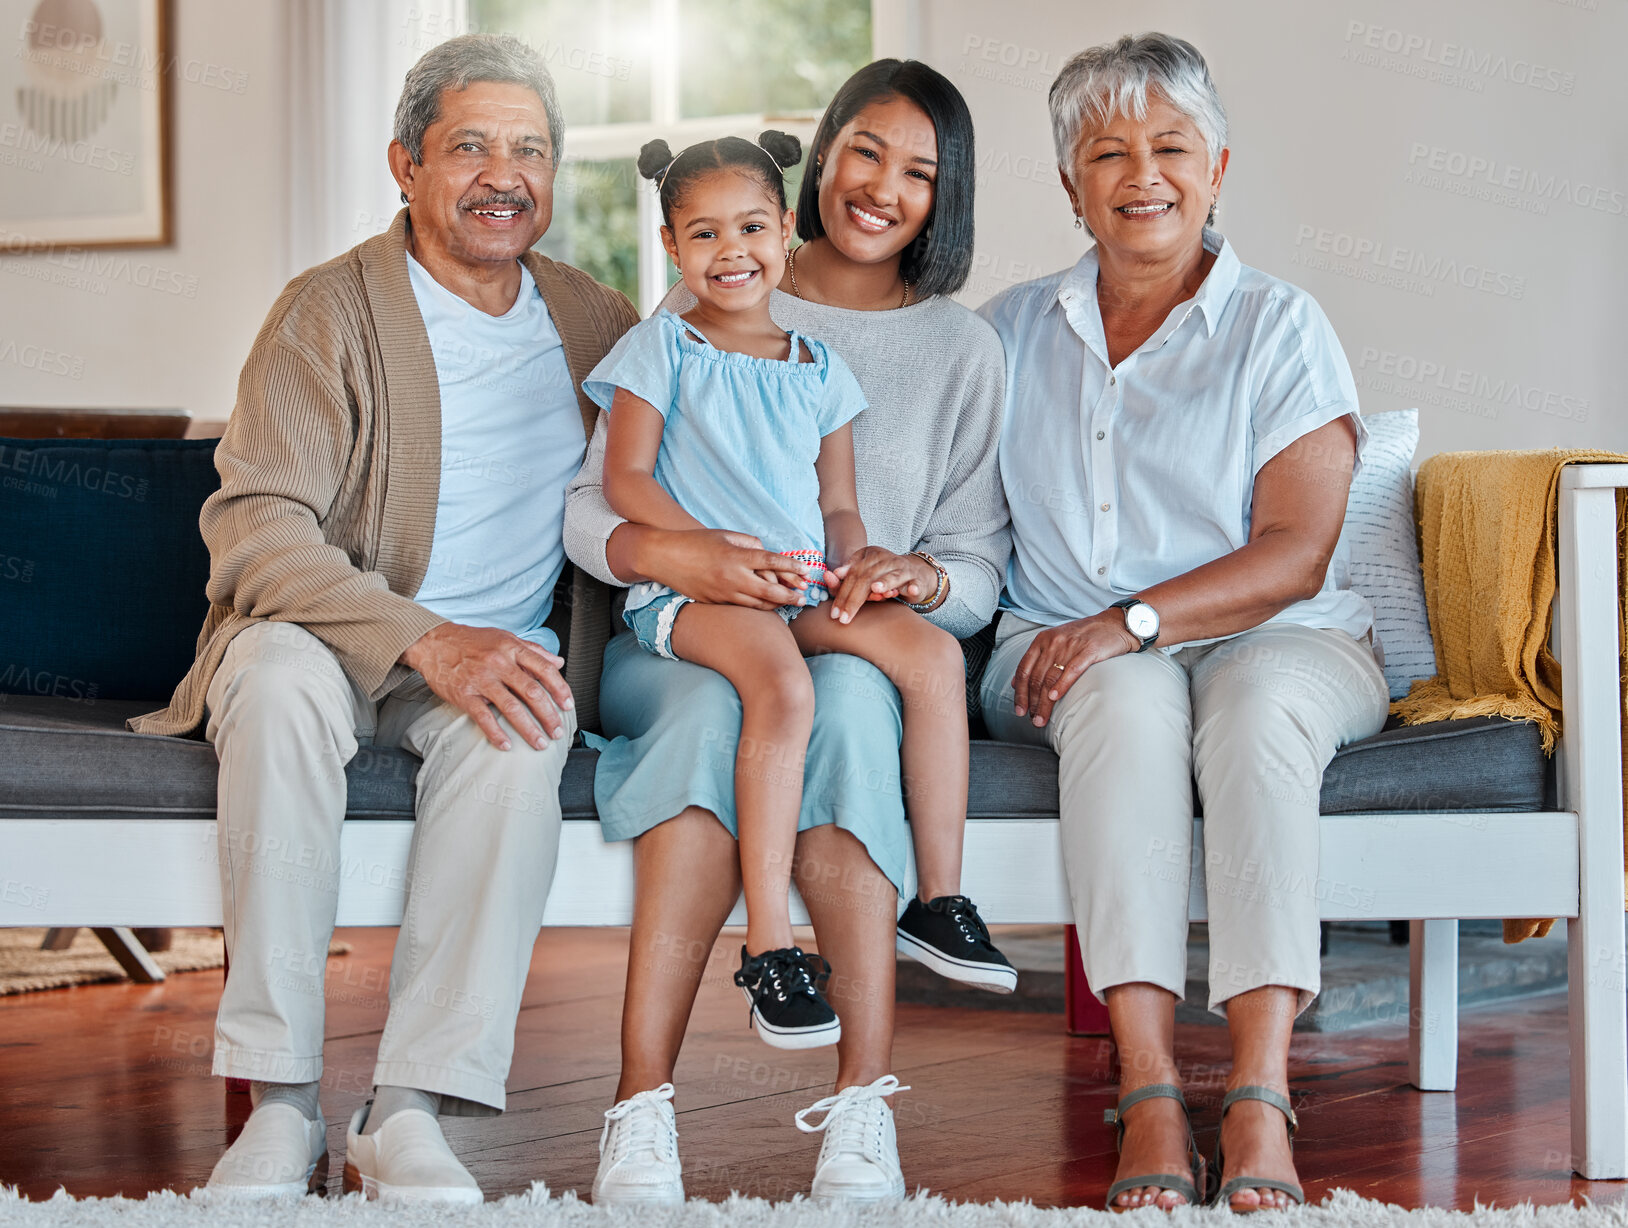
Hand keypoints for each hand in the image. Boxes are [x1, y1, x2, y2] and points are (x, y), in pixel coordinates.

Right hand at [401, 623, 572, 750]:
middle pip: (532, 693)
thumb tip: (559, 662)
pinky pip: (484, 717)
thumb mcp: (504, 638)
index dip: (560, 689)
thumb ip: (533, 650)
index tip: (568, 706)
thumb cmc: (472, 641)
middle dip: (549, 715)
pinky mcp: (464, 694)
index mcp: (512, 648)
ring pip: (511, 708)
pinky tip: (507, 746)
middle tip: (557, 732)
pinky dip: (496, 734)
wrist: (433, 642)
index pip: (544, 669)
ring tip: (540, 744)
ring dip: (529, 729)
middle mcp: (499, 663)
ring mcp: (481, 679)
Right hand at [638, 528, 810, 609]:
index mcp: (736, 556)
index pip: (772, 562)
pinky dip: (758, 607)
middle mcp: (732, 577)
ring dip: (777, 605)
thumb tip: (767, 556)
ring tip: (790, 603)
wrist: (666, 557)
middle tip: (804, 598)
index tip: (806, 571)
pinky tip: (767, 606)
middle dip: (790, 596)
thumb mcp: (726, 535)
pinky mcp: (716, 602)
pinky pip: (743, 607)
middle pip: (770, 592)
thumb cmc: (697, 541)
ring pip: (758, 604)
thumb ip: (750, 544)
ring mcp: (724, 593)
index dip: (792, 568)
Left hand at [823, 547, 936, 623]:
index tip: (834, 613)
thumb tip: (833, 573)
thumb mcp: (866, 570)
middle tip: (844, 618)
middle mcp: (888, 561)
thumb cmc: (884, 574)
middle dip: (854, 600)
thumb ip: (850, 573)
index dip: (842, 593)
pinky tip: (911, 590)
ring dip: (885, 582)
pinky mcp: (918, 580)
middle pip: (868, 578)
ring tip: (876, 590)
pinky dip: (913, 587)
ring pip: (894, 576)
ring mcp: (904, 570)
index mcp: (872, 556)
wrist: (915, 571)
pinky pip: (916, 583)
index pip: (853, 574)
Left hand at [1012, 611, 1139, 727]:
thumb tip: (1015, 682)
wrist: (1114, 624)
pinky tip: (1055, 698)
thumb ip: (1036, 660)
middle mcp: (1053, 642)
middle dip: (1032, 702)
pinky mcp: (1089, 650)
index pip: (1024, 669)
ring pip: (1051, 678)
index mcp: (1042, 640)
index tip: (1019, 710)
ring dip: (1044, 702)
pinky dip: (1061, 685)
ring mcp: (1070, 646)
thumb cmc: (1084, 636)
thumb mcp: (1055, 642)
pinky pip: (1072, 670)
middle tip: (1032, 720)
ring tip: (1042, 718)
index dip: (1019, 692)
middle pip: (1036, 677)